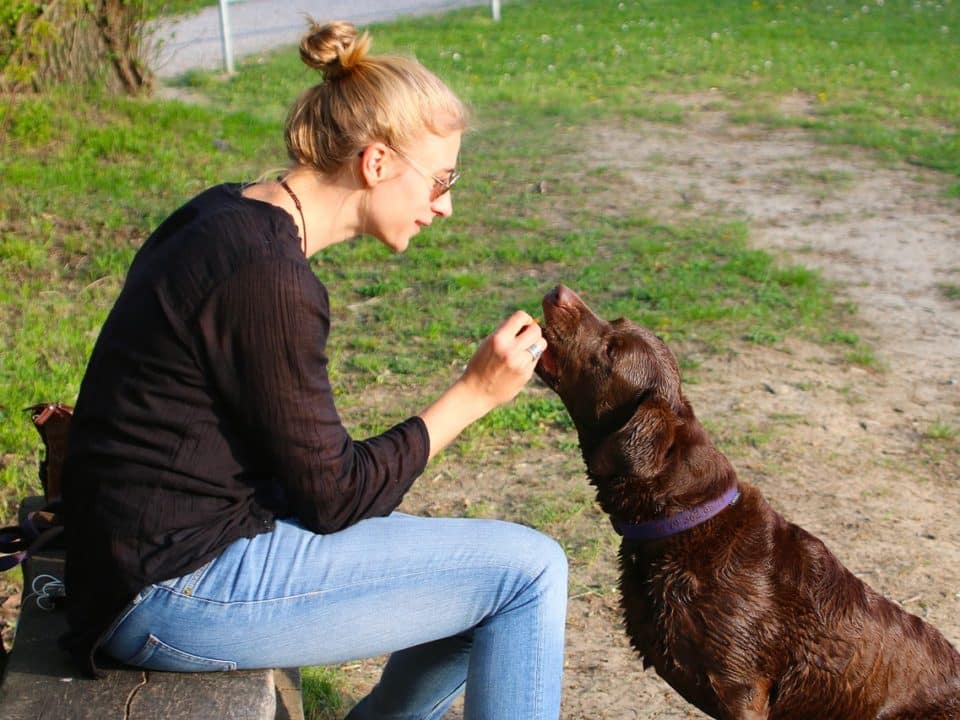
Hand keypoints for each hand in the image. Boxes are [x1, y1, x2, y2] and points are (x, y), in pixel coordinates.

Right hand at [418, 310, 546, 460]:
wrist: (476, 392)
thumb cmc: (481, 365)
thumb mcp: (488, 344)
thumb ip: (506, 334)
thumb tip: (528, 324)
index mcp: (498, 339)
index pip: (521, 316)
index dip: (525, 319)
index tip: (523, 325)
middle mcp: (511, 350)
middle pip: (535, 330)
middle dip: (533, 330)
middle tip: (527, 336)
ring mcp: (520, 363)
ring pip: (541, 344)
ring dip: (536, 344)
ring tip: (526, 349)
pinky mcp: (526, 374)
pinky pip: (536, 359)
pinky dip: (531, 358)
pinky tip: (520, 363)